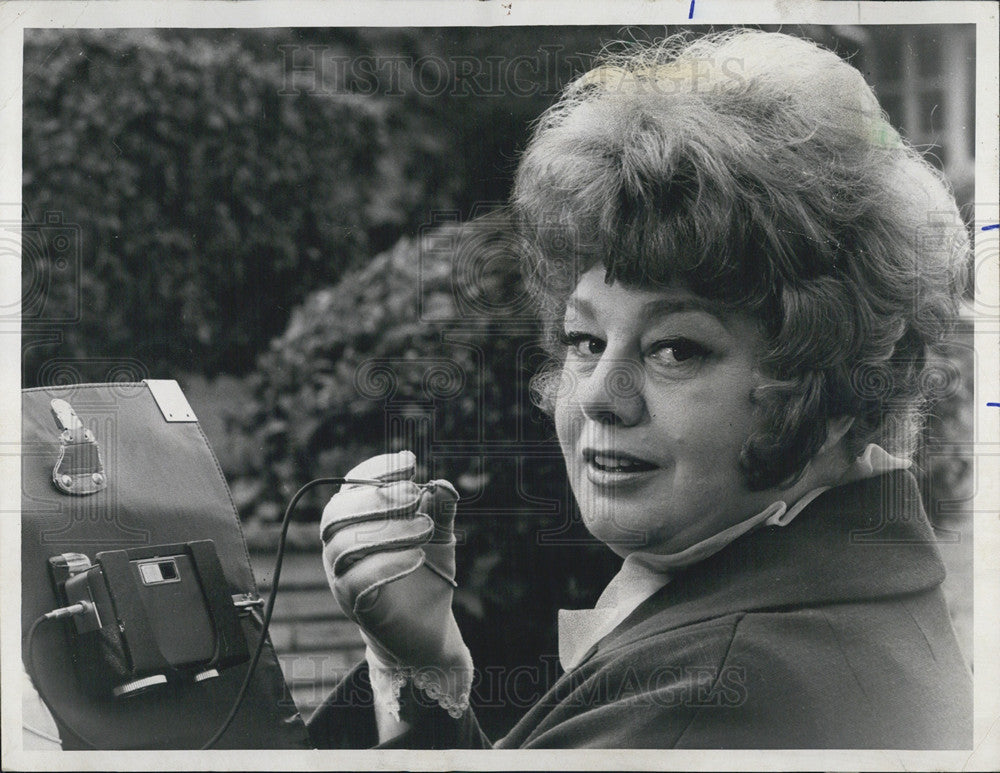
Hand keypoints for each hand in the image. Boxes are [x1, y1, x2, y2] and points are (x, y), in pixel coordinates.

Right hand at [320, 451, 471, 713]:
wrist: (428, 626)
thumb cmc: (427, 574)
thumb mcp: (439, 537)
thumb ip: (440, 512)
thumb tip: (442, 484)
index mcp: (356, 522)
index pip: (350, 487)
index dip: (374, 471)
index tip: (409, 464)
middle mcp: (340, 546)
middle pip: (336, 514)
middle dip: (376, 499)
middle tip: (415, 495)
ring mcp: (342, 577)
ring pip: (344, 546)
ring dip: (387, 530)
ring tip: (425, 529)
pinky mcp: (355, 606)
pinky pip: (356, 582)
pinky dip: (386, 564)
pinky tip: (416, 557)